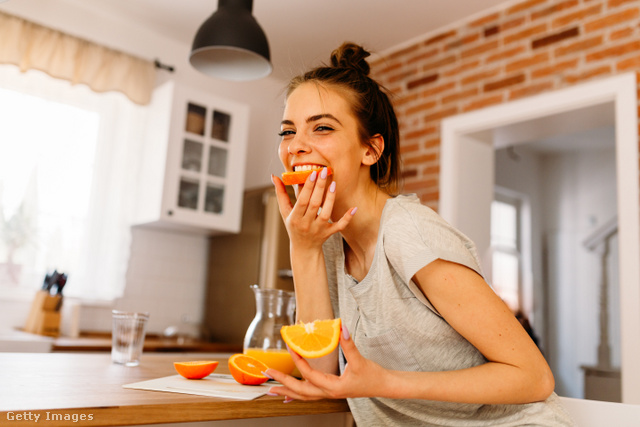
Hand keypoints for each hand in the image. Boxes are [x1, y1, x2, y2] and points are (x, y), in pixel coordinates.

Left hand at [264, 325, 388, 401]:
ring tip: (271, 389)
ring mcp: (328, 395)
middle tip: (267, 375)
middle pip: (300, 390)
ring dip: (286, 391)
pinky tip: (288, 397)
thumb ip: (348, 344)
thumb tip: (341, 327)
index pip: (309, 374)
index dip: (298, 361)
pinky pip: (309, 396)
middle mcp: (328, 393)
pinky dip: (297, 396)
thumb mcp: (360, 360)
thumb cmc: (373, 375)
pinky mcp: (330, 392)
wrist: (384, 386)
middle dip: (282, 382)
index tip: (289, 348)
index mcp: (333, 387)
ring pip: (303, 396)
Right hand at [272, 168, 355, 250]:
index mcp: (295, 218)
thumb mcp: (284, 212)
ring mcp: (319, 229)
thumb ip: (280, 194)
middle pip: (315, 204)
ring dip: (330, 199)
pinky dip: (347, 218)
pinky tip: (353, 208)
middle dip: (319, 187)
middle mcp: (307, 224)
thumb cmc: (293, 226)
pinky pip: (339, 226)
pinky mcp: (329, 233)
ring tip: (333, 184)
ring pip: (326, 213)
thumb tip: (274, 176)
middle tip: (323, 172)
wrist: (303, 249)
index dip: (307, 187)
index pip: (302, 200)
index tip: (312, 173)